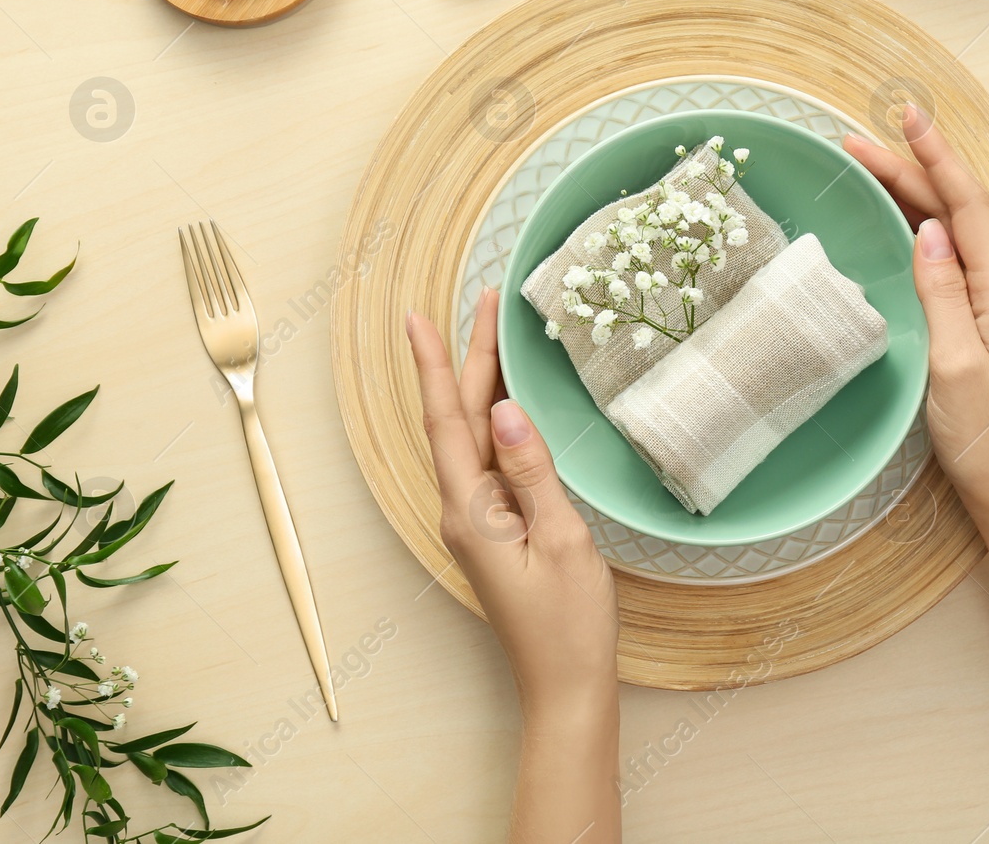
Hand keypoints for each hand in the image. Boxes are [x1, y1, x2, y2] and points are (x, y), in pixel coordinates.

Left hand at [405, 290, 619, 722]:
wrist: (566, 687)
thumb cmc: (569, 624)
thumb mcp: (561, 540)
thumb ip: (532, 471)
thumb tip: (507, 408)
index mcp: (470, 510)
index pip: (447, 420)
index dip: (436, 364)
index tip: (420, 316)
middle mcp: (463, 511)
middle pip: (461, 419)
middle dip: (470, 358)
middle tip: (485, 302)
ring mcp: (478, 521)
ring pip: (474, 437)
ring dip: (481, 384)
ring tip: (494, 335)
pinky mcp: (496, 530)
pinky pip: (490, 460)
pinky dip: (497, 420)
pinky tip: (510, 403)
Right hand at [845, 105, 988, 536]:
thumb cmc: (987, 440)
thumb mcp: (956, 367)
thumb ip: (944, 295)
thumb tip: (926, 230)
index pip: (968, 205)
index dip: (937, 156)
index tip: (907, 116)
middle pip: (956, 210)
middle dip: (911, 167)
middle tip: (855, 141)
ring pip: (951, 229)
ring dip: (913, 192)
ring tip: (867, 165)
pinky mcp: (979, 321)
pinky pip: (948, 257)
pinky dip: (918, 226)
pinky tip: (898, 221)